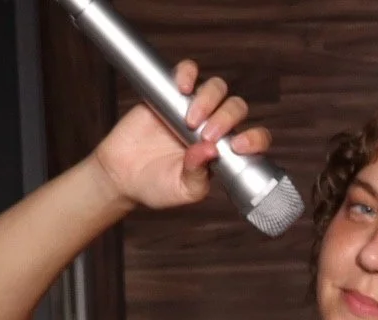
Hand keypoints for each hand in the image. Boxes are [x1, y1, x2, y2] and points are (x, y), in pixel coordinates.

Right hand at [92, 60, 271, 211]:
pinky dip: (189, 74)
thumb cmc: (157, 186)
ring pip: (217, 88)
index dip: (255, 138)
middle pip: (237, 108)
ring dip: (209, 99)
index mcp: (226, 153)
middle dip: (226, 118)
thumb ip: (198, 175)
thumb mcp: (183, 189)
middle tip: (205, 135)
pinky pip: (188, 71)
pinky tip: (182, 88)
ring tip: (189, 120)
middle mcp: (215, 128)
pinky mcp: (171, 93)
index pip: (254, 139)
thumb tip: (211, 151)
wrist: (121, 174)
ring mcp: (194, 108)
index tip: (238, 146)